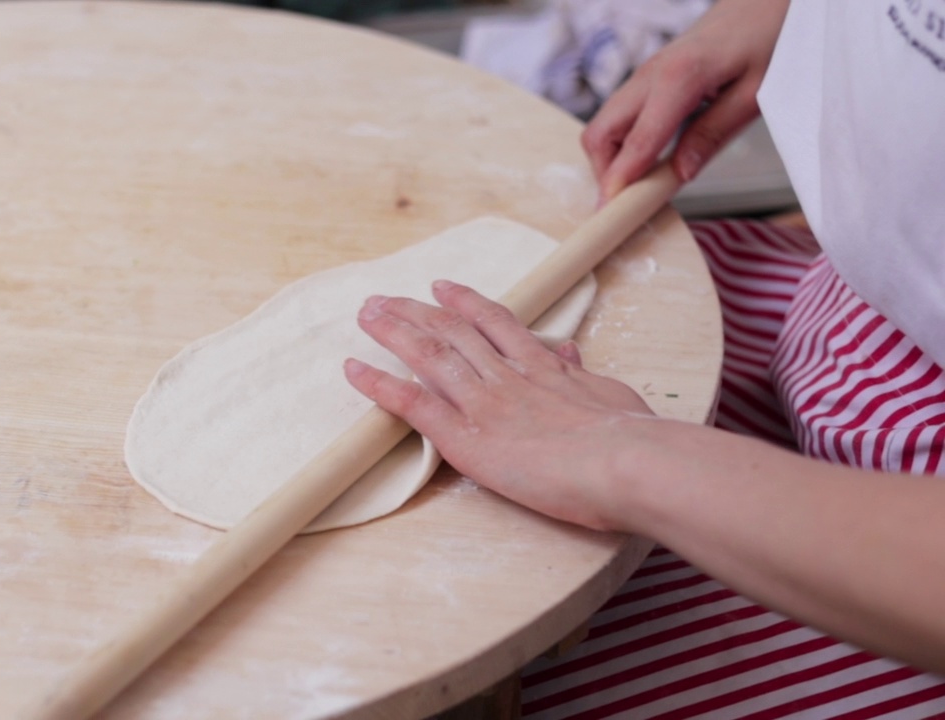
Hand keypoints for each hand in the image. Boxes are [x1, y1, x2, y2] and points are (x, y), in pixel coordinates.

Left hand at [344, 280, 654, 530]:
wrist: (626, 462)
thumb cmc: (633, 439)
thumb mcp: (612, 396)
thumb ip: (584, 378)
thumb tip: (571, 354)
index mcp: (544, 368)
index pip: (497, 325)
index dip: (466, 303)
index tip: (443, 287)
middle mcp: (507, 376)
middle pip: (452, 331)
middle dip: (416, 311)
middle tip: (386, 297)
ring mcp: (483, 402)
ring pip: (427, 354)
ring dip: (393, 331)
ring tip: (366, 313)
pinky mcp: (464, 436)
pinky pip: (411, 404)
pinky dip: (379, 385)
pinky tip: (353, 370)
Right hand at [582, 0, 789, 198]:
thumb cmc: (770, 37)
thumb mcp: (755, 93)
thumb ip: (714, 133)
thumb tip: (680, 174)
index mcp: (678, 78)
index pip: (635, 142)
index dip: (620, 182)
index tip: (611, 214)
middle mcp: (650, 75)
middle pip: (599, 134)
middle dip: (605, 173)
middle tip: (627, 203)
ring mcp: (644, 75)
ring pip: (603, 125)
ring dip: (611, 160)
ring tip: (640, 185)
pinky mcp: (647, 78)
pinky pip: (619, 116)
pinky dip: (621, 144)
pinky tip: (646, 160)